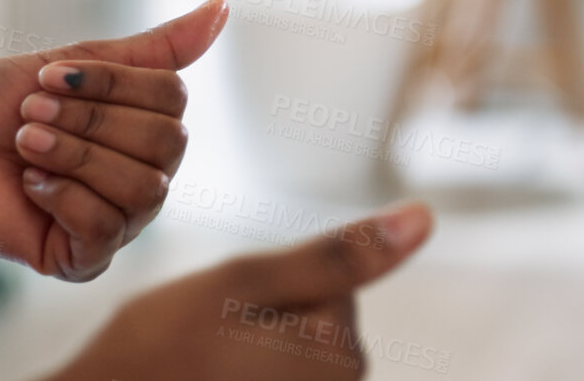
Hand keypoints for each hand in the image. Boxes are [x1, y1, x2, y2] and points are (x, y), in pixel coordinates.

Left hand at [0, 0, 227, 279]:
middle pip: (167, 143)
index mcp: (146, 129)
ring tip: (27, 144)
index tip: (49, 76)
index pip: (174, 100)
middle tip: (32, 113)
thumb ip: (154, 47)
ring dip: (74, 157)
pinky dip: (62, 199)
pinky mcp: (85, 259)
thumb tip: (224, 6)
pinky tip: (30, 186)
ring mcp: (121, 220)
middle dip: (90, 121)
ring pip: (144, 188)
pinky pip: (106, 228)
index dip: (113, 84)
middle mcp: (146, 175)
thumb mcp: (72, 63)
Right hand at [43, 201, 434, 380]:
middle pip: (321, 321)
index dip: (276, 284)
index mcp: (342, 355)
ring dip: (252, 350)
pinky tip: (209, 378)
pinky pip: (273, 372)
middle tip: (210, 340)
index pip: (336, 283)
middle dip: (267, 320)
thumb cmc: (159, 351)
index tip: (230, 312)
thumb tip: (425, 218)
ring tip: (204, 367)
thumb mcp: (245, 282)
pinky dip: (243, 371)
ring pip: (293, 351)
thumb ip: (340, 252)